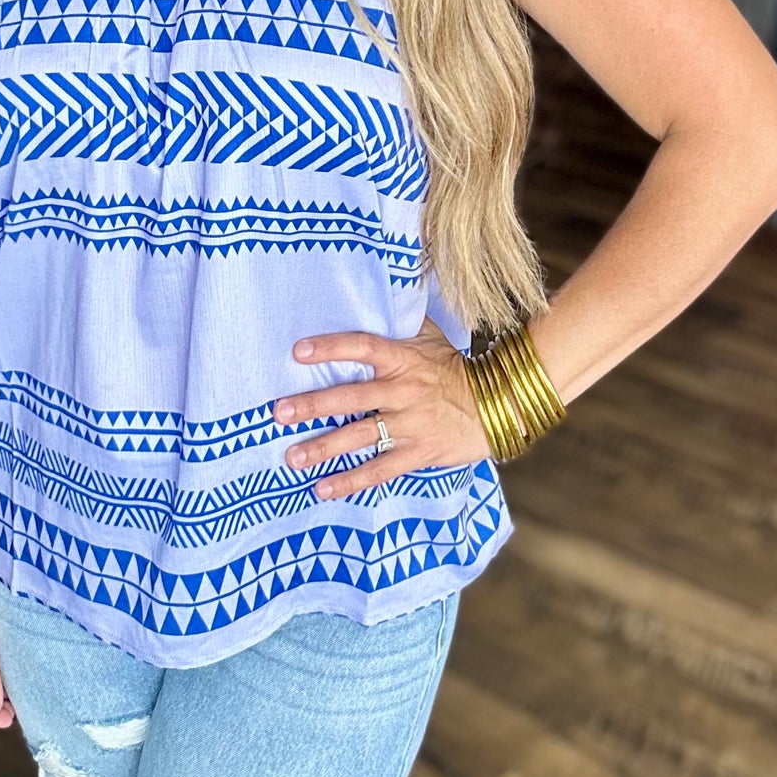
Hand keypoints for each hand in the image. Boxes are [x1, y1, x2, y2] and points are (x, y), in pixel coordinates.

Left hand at [272, 316, 488, 500]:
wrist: (497, 406)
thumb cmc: (455, 369)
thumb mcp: (432, 338)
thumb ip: (402, 321)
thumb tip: (381, 287)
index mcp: (404, 360)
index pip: (364, 348)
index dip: (331, 348)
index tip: (298, 352)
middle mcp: (404, 392)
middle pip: (352, 397)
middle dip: (313, 405)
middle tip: (279, 412)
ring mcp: (410, 424)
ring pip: (361, 436)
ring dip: (324, 448)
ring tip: (292, 457)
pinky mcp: (418, 453)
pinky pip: (379, 469)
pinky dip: (351, 481)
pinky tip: (322, 488)